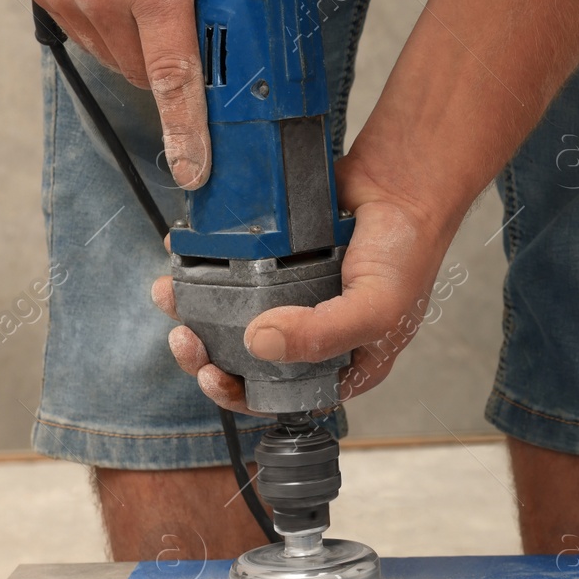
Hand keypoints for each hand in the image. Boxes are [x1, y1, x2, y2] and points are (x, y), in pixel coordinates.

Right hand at [26, 0, 284, 188]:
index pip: (173, 77)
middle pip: (151, 76)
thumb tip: (282, 13)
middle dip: (182, 72)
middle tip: (201, 42)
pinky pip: (93, 38)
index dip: (187, 130)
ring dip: (149, 51)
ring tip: (164, 3)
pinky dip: (119, 31)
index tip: (193, 169)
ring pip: (120, 62)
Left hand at [152, 144, 457, 413]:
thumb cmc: (405, 253)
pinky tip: (186, 258)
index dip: (243, 394)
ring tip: (172, 296)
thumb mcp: (375, 308)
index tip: (212, 375)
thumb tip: (256, 343)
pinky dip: (204, 265)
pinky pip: (231, 269)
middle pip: (249, 360)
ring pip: (232, 314)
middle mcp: (314, 333)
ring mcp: (291, 296)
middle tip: (185, 338)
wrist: (401, 183)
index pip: (286, 395)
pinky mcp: (273, 260)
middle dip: (208, 354)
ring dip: (197, 309)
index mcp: (343, 361)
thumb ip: (321, 334)